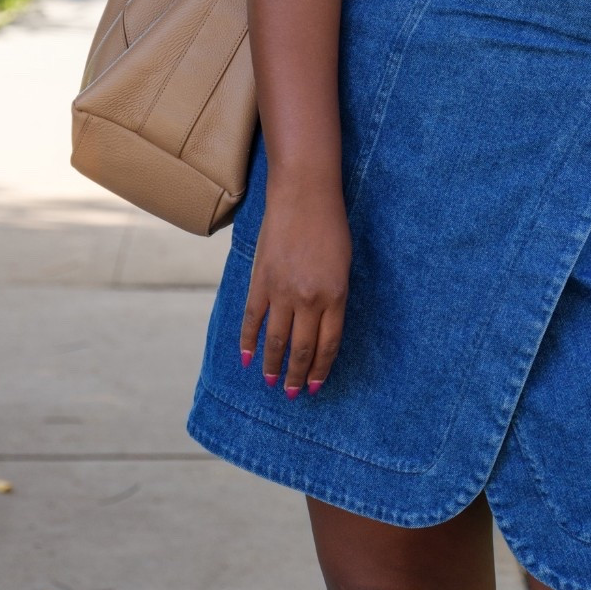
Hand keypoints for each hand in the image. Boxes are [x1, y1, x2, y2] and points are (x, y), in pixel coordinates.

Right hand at [240, 166, 350, 397]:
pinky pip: (253, 319)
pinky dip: (248, 340)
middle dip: (298, 376)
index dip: (321, 368)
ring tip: (272, 382)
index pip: (328, 344)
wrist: (303, 194)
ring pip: (276, 340)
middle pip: (302, 349)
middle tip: (294, 394)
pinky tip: (247, 357)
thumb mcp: (343, 264)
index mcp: (336, 295)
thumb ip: (332, 296)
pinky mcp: (261, 281)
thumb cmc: (330, 224)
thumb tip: (319, 324)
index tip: (316, 386)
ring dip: (273, 365)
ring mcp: (282, 291)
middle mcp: (309, 299)